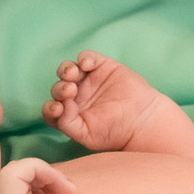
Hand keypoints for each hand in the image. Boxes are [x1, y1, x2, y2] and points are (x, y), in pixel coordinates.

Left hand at [42, 50, 161, 151]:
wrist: (143, 119)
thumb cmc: (114, 131)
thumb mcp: (87, 135)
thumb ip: (67, 124)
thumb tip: (58, 106)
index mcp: (69, 114)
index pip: (51, 109)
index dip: (50, 107)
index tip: (58, 108)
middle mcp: (75, 96)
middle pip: (58, 87)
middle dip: (60, 89)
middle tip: (70, 91)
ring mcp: (87, 80)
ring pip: (67, 69)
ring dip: (65, 70)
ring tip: (73, 75)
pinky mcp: (100, 66)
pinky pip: (86, 57)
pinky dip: (84, 58)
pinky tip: (87, 66)